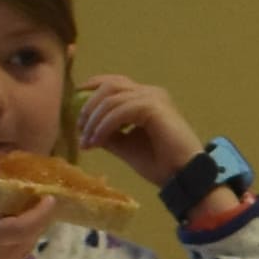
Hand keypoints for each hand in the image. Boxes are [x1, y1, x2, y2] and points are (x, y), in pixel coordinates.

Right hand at [0, 156, 55, 258]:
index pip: (26, 225)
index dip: (41, 212)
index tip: (49, 197)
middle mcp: (5, 257)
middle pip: (32, 234)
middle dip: (35, 218)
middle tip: (31, 203)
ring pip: (27, 247)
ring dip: (25, 233)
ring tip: (10, 222)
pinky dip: (14, 249)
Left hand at [72, 73, 205, 185]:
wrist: (182, 176)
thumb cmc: (159, 164)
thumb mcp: (126, 146)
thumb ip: (108, 135)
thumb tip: (86, 130)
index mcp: (146, 98)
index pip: (115, 82)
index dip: (93, 86)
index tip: (75, 100)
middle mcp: (150, 92)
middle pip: (110, 85)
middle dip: (90, 104)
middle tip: (79, 126)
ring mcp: (153, 97)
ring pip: (112, 98)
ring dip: (95, 119)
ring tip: (87, 139)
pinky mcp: (154, 107)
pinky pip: (120, 111)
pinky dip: (104, 126)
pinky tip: (97, 141)